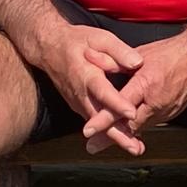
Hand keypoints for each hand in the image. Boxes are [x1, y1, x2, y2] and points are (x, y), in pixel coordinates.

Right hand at [21, 21, 146, 155]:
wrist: (48, 48)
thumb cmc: (77, 41)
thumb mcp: (99, 38)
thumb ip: (119, 51)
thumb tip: (138, 62)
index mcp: (86, 74)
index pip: (103, 91)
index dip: (117, 103)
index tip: (132, 113)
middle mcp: (80, 93)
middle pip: (99, 117)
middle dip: (117, 134)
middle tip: (135, 147)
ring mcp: (77, 102)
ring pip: (96, 124)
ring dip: (114, 137)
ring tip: (134, 148)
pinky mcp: (79, 105)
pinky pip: (94, 121)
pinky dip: (107, 132)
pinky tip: (125, 140)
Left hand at [81, 22, 186, 154]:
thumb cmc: (171, 52)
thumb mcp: (140, 54)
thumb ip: (115, 62)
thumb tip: (90, 59)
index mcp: (146, 84)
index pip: (120, 106)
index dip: (102, 120)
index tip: (88, 131)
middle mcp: (157, 101)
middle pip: (129, 125)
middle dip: (109, 137)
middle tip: (92, 147)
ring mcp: (167, 109)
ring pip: (140, 127)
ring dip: (123, 135)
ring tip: (104, 143)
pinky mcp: (173, 113)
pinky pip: (151, 123)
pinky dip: (138, 128)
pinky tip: (127, 132)